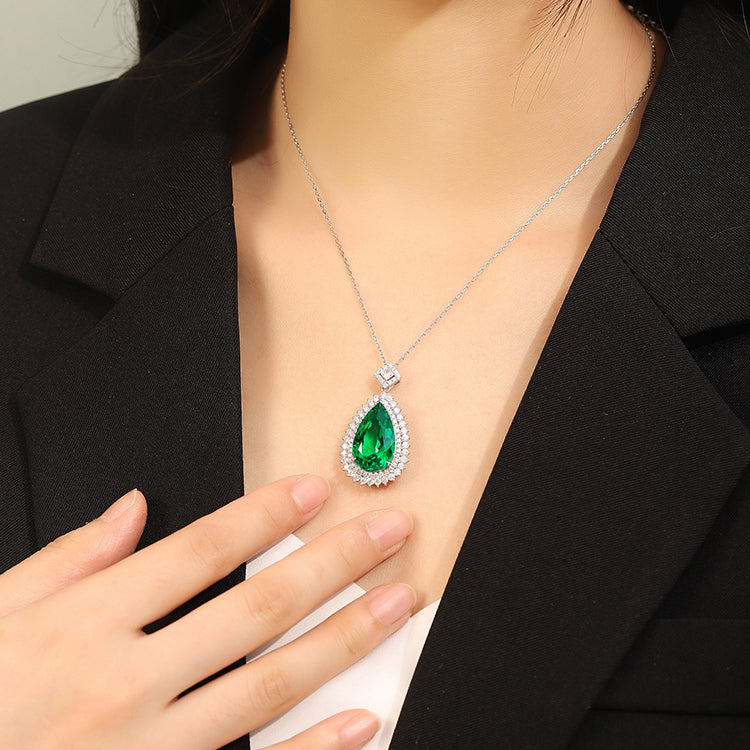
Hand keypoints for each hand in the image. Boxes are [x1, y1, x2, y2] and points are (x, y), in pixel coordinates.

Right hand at [0, 474, 414, 749]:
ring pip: (270, 682)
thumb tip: (132, 510)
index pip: (201, 550)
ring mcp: (147, 748)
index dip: (266, 514)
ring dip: (344, 637)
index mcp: (83, 624)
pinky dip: (314, 747)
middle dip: (333, 562)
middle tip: (389, 530)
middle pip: (256, 607)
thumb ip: (65, 560)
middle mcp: (125, 681)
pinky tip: (363, 719)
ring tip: (398, 603)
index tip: (315, 490)